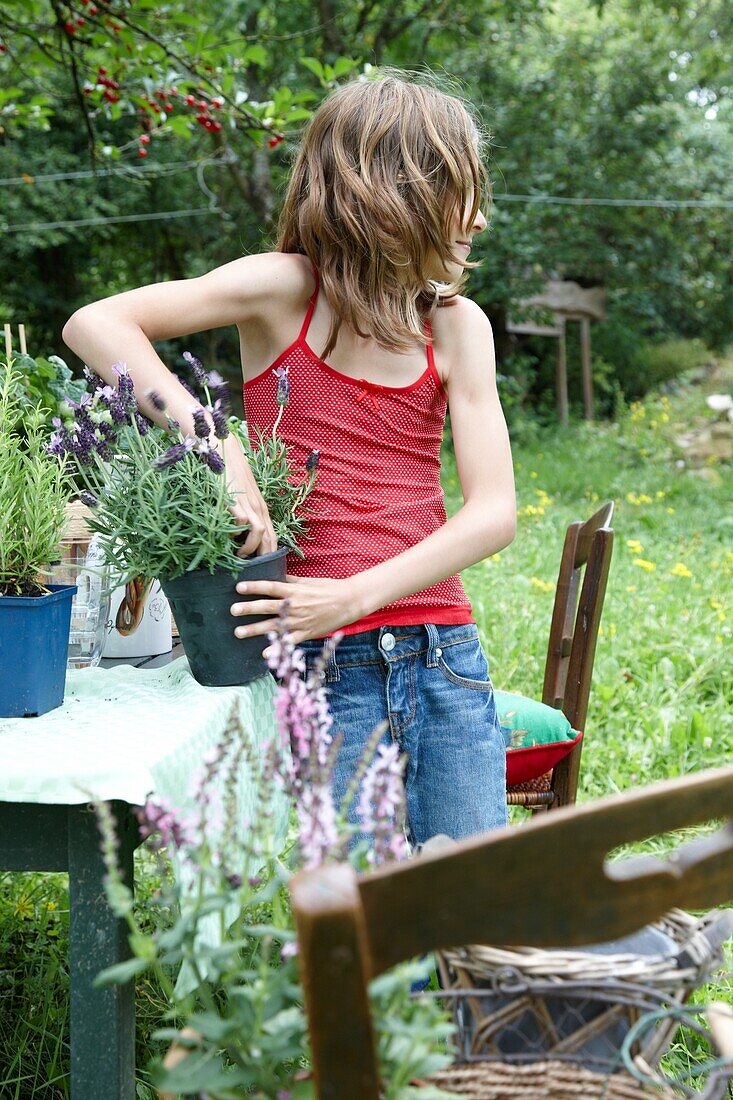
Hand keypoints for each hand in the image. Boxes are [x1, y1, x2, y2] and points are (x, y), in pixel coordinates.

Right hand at [221, 434, 276, 556]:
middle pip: (269, 538)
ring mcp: (247, 504)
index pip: (273, 537)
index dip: (271, 554)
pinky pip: (240, 522)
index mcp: (261, 509)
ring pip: (258, 532)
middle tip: (255, 571)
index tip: (265, 568)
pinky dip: (235, 532)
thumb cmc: (231, 476)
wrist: (224, 451)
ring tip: (240, 555)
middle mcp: (258, 508)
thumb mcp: (243, 497)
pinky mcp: (234, 500)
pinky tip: (228, 535)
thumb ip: (245, 513)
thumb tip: (241, 535)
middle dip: (264, 557)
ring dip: (250, 548)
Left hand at [230, 574, 357, 644]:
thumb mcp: (308, 581)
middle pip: (267, 607)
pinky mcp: (306, 633)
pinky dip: (277, 647)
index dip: (254, 587)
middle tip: (233, 610)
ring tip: (238, 632)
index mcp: (295, 590)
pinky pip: (289, 641)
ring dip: (254, 629)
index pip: (270, 587)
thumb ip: (290, 579)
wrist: (349, 602)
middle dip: (248, 609)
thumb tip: (273, 574)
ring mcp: (300, 621)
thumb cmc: (328, 588)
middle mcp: (295, 606)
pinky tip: (264, 653)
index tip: (238, 587)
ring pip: (273, 626)